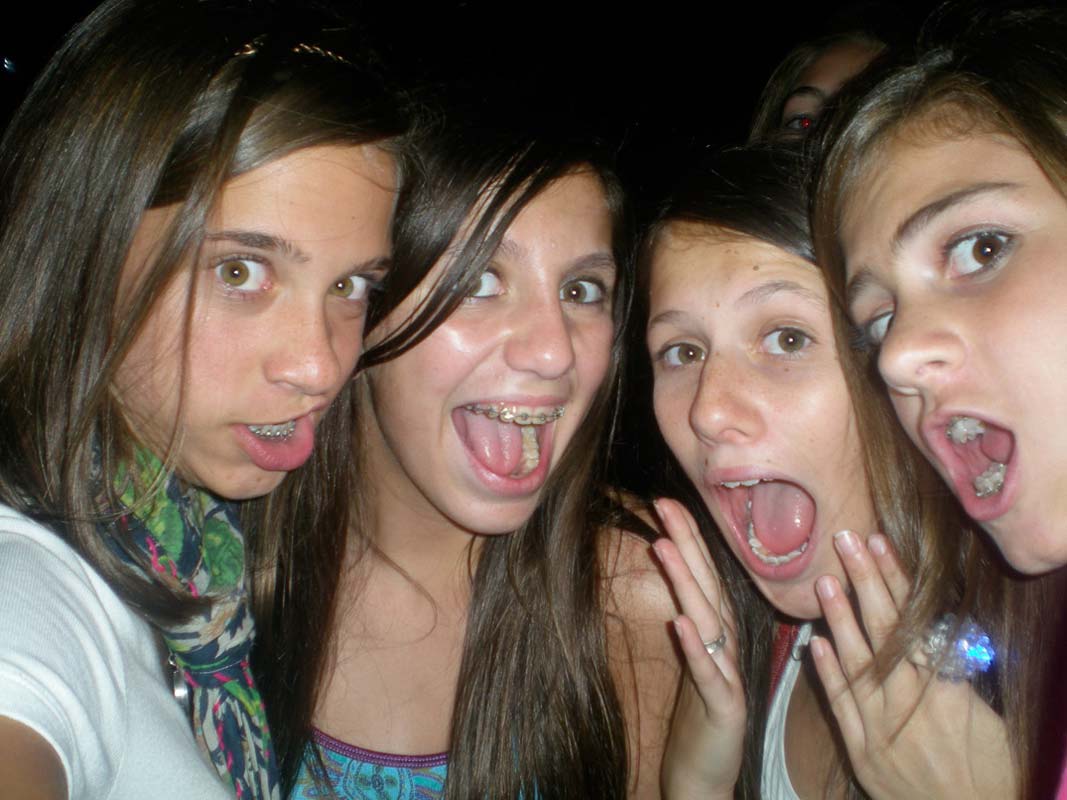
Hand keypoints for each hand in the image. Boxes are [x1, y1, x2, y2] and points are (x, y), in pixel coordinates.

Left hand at [653, 497, 744, 799]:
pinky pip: (709, 674)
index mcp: (719, 631)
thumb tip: (677, 577)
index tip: (668, 501)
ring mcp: (727, 674)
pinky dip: (696, 646)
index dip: (688, 538)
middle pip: (707, 585)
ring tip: (664, 548)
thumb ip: (692, 619)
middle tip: (666, 504)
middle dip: (687, 543)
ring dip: (687, 583)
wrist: (708, 775)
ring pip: (708, 620)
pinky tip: (680, 623)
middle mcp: (727, 644)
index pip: (704, 575)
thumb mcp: (694, 658)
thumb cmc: (699, 716)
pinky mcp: (724, 707)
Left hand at [811, 531, 1013, 798]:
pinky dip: (828, 674)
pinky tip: (813, 643)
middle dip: (864, 582)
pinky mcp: (863, 753)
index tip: (880, 544)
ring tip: (823, 581)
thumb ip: (961, 672)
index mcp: (947, 690)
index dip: (897, 580)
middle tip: (846, 541)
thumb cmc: (996, 772)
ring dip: (839, 619)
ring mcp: (882, 728)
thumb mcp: (992, 717)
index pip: (916, 620)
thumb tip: (944, 626)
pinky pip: (841, 707)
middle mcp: (912, 703)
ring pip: (856, 663)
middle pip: (884, 631)